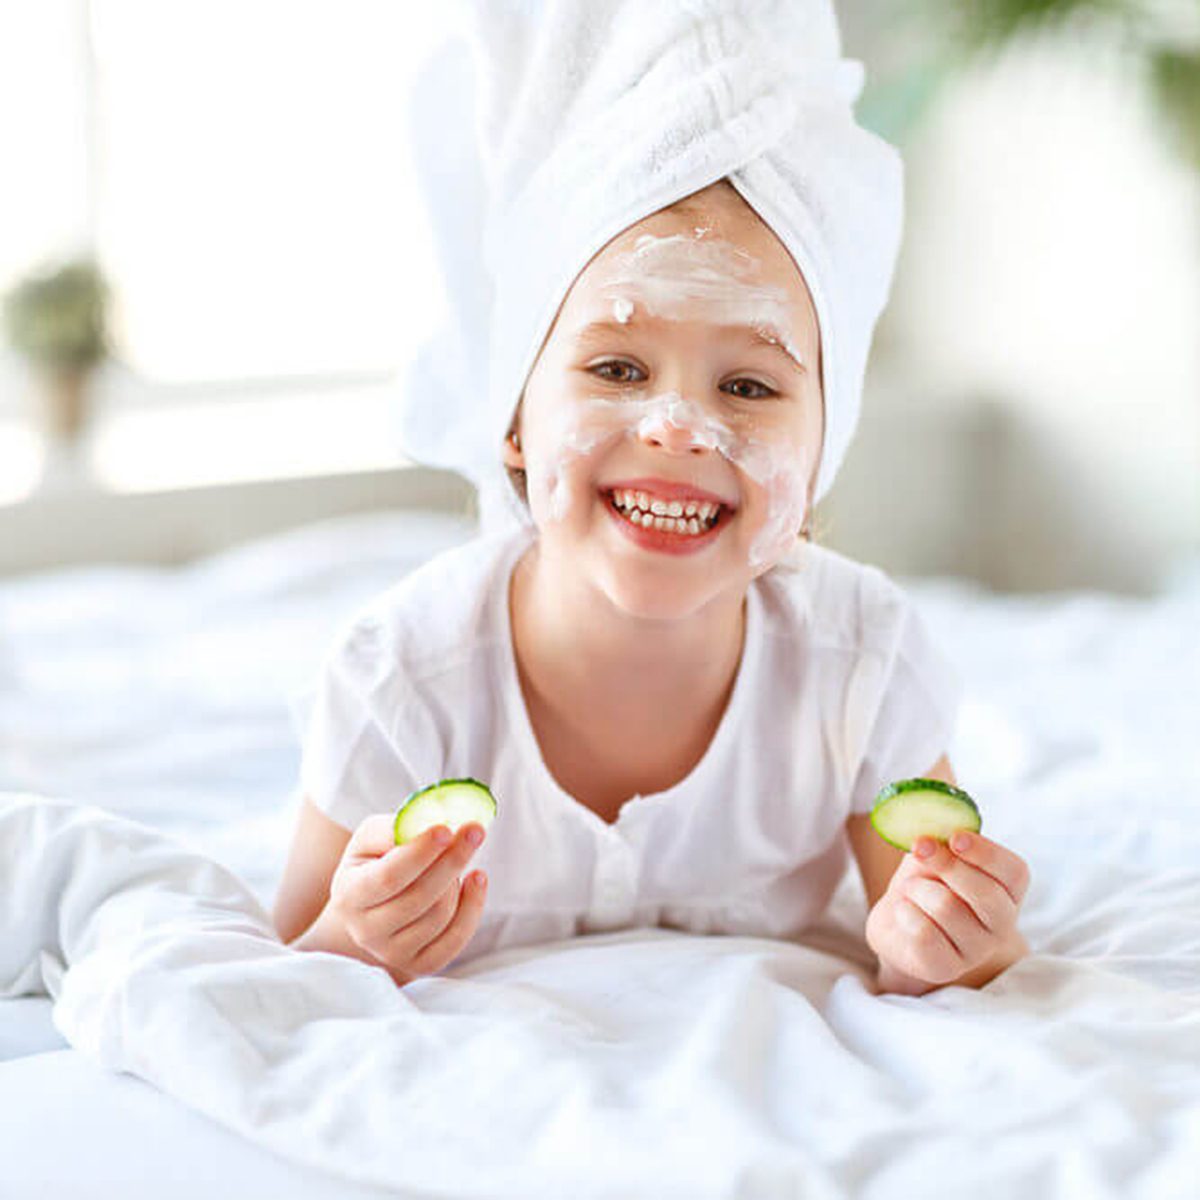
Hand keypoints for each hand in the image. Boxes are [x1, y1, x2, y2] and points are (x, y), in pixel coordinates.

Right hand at [323, 814, 488, 985]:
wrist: (369, 912)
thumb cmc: (373, 865)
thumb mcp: (370, 841)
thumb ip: (392, 829)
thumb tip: (427, 823)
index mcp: (350, 895)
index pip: (389, 877)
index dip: (420, 853)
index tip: (447, 829)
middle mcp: (366, 931)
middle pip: (419, 898)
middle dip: (451, 861)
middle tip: (474, 831)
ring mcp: (392, 954)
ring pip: (439, 916)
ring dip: (457, 881)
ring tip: (458, 857)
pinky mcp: (419, 965)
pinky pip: (455, 939)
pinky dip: (473, 907)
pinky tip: (477, 880)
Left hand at [866, 830, 1030, 989]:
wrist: (897, 925)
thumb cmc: (924, 883)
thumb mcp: (933, 854)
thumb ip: (939, 842)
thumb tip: (931, 833)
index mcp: (1007, 892)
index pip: (1014, 873)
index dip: (986, 853)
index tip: (955, 837)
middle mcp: (1001, 925)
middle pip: (984, 893)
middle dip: (946, 864)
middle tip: (920, 848)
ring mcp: (976, 951)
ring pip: (946, 907)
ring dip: (917, 889)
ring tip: (911, 890)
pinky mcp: (946, 967)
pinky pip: (922, 932)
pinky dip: (904, 912)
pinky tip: (904, 913)